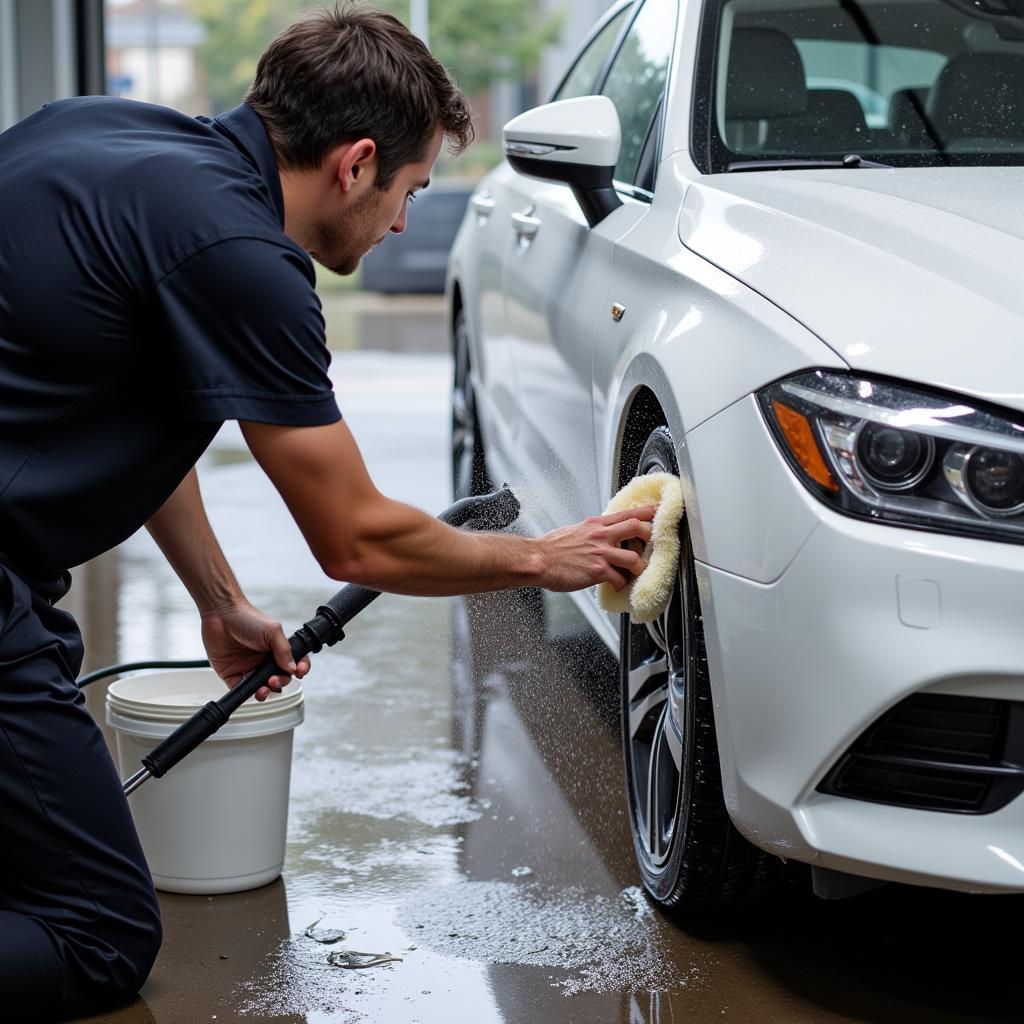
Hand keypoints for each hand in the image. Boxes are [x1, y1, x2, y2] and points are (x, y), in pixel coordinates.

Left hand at [200, 599, 309, 701]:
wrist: (221, 615)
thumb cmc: (247, 618)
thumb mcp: (272, 630)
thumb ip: (284, 650)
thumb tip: (292, 668)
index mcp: (277, 650)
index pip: (294, 664)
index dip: (300, 670)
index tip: (299, 672)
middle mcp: (264, 660)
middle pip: (279, 679)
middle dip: (280, 682)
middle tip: (274, 680)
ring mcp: (249, 668)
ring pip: (262, 688)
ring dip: (266, 692)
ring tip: (263, 689)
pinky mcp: (233, 674)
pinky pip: (241, 689)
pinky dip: (247, 693)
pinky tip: (250, 689)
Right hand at [536, 506, 655, 592]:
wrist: (538, 560)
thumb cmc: (551, 548)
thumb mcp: (575, 530)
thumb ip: (591, 532)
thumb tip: (600, 536)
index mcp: (595, 524)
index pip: (626, 513)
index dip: (646, 511)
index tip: (659, 510)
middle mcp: (601, 535)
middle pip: (637, 528)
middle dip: (650, 536)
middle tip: (653, 546)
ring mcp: (600, 552)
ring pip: (634, 558)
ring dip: (638, 569)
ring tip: (634, 574)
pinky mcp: (597, 570)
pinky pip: (619, 579)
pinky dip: (621, 585)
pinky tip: (616, 586)